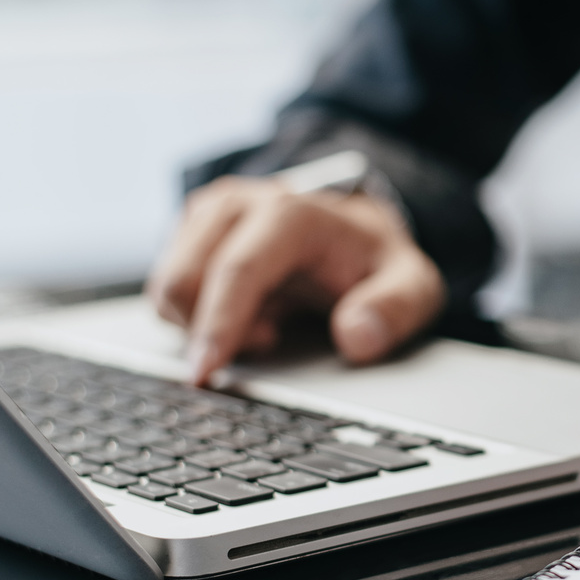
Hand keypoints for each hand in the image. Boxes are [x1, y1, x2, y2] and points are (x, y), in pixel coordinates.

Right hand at [146, 176, 444, 383]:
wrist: (355, 228)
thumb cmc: (376, 261)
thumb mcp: (412, 285)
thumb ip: (395, 309)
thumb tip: (357, 337)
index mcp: (289, 213)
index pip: (237, 269)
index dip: (218, 324)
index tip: (205, 373)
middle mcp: (238, 205)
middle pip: (184, 281)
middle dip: (212, 330)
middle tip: (270, 338)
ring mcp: (209, 216)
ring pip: (168, 288)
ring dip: (203, 323)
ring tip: (264, 321)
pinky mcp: (190, 233)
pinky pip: (168, 291)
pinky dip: (197, 316)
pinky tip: (244, 313)